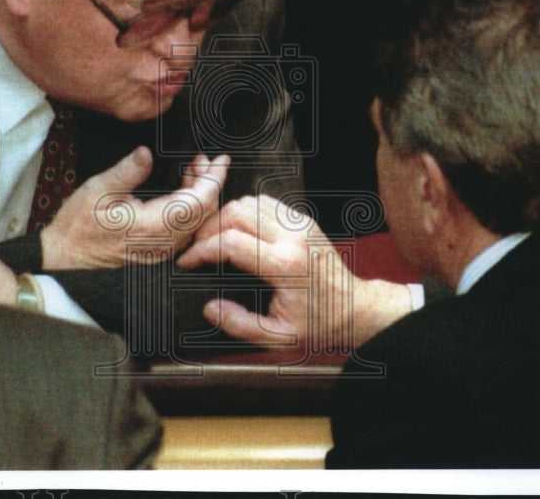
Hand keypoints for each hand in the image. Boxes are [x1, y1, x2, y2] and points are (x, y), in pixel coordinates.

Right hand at [39, 147, 229, 269]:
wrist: (64, 258)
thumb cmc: (79, 226)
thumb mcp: (99, 190)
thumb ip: (128, 171)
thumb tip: (146, 153)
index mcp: (155, 225)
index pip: (200, 201)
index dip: (214, 179)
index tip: (221, 159)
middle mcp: (165, 241)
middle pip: (204, 211)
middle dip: (209, 181)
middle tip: (204, 159)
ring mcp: (163, 249)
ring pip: (197, 220)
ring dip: (200, 192)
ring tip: (194, 168)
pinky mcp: (158, 250)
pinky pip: (186, 228)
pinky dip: (191, 205)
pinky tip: (183, 189)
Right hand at [177, 194, 413, 349]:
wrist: (352, 306)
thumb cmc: (317, 324)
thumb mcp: (277, 337)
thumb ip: (240, 325)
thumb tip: (209, 308)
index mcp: (285, 264)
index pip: (231, 242)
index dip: (201, 250)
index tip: (186, 262)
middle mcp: (293, 237)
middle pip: (235, 213)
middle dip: (207, 229)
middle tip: (195, 249)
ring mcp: (299, 223)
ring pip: (248, 202)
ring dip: (224, 216)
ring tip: (212, 239)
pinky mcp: (302, 219)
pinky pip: (264, 202)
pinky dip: (243, 211)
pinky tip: (235, 230)